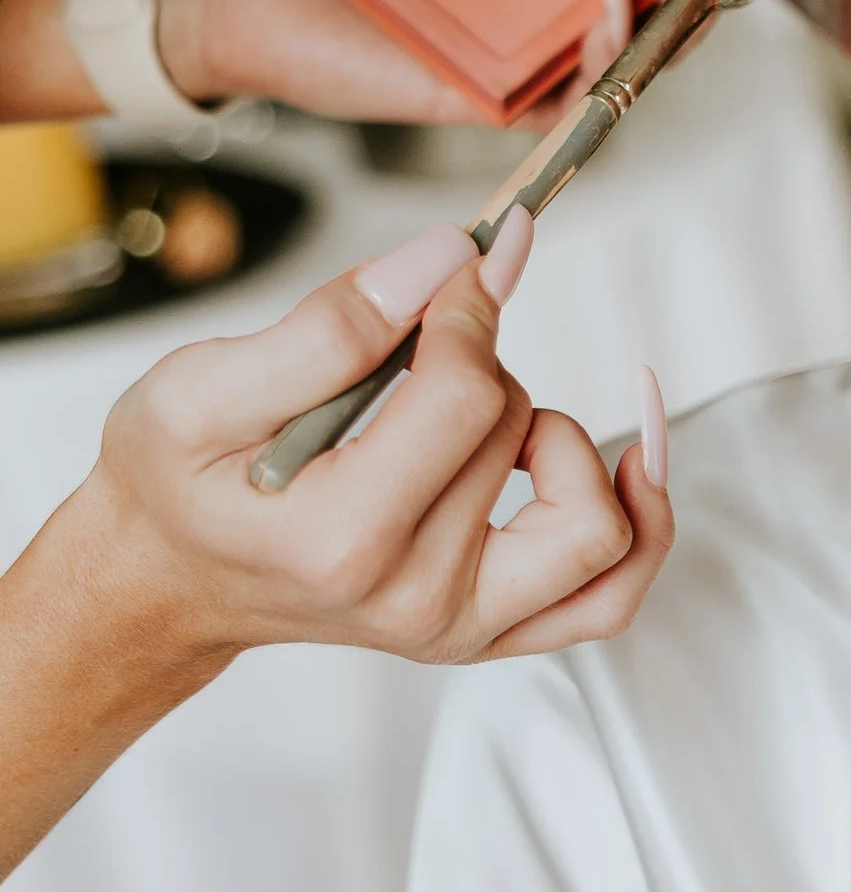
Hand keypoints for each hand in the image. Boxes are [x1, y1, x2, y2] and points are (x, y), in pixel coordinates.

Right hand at [56, 214, 669, 674]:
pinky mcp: (494, 633)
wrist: (167, 577)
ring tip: (481, 407)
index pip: (466, 396)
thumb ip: (330, 324)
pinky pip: (614, 589)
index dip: (463, 308)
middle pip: (522, 434)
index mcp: (342, 542)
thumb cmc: (176, 485)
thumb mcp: (199, 388)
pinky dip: (641, 519)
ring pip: (594, 518)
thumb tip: (446, 257)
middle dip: (479, 360)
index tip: (442, 272)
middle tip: (416, 347)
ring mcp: (463, 628)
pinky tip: (631, 456)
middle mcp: (416, 601)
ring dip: (555, 435)